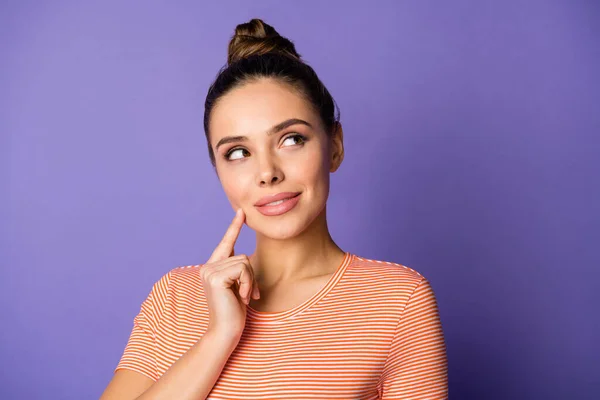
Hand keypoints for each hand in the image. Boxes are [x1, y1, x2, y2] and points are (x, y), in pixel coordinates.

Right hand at [200, 208, 259, 338]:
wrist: (225, 332)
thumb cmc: (234, 312)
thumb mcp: (237, 286)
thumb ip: (237, 270)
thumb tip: (243, 257)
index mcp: (213, 268)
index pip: (226, 243)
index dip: (234, 227)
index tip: (241, 211)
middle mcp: (207, 267)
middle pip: (243, 256)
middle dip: (251, 276)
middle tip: (248, 295)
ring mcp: (209, 271)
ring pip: (244, 262)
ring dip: (250, 281)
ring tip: (244, 297)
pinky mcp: (215, 277)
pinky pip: (243, 269)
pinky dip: (248, 283)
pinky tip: (242, 298)